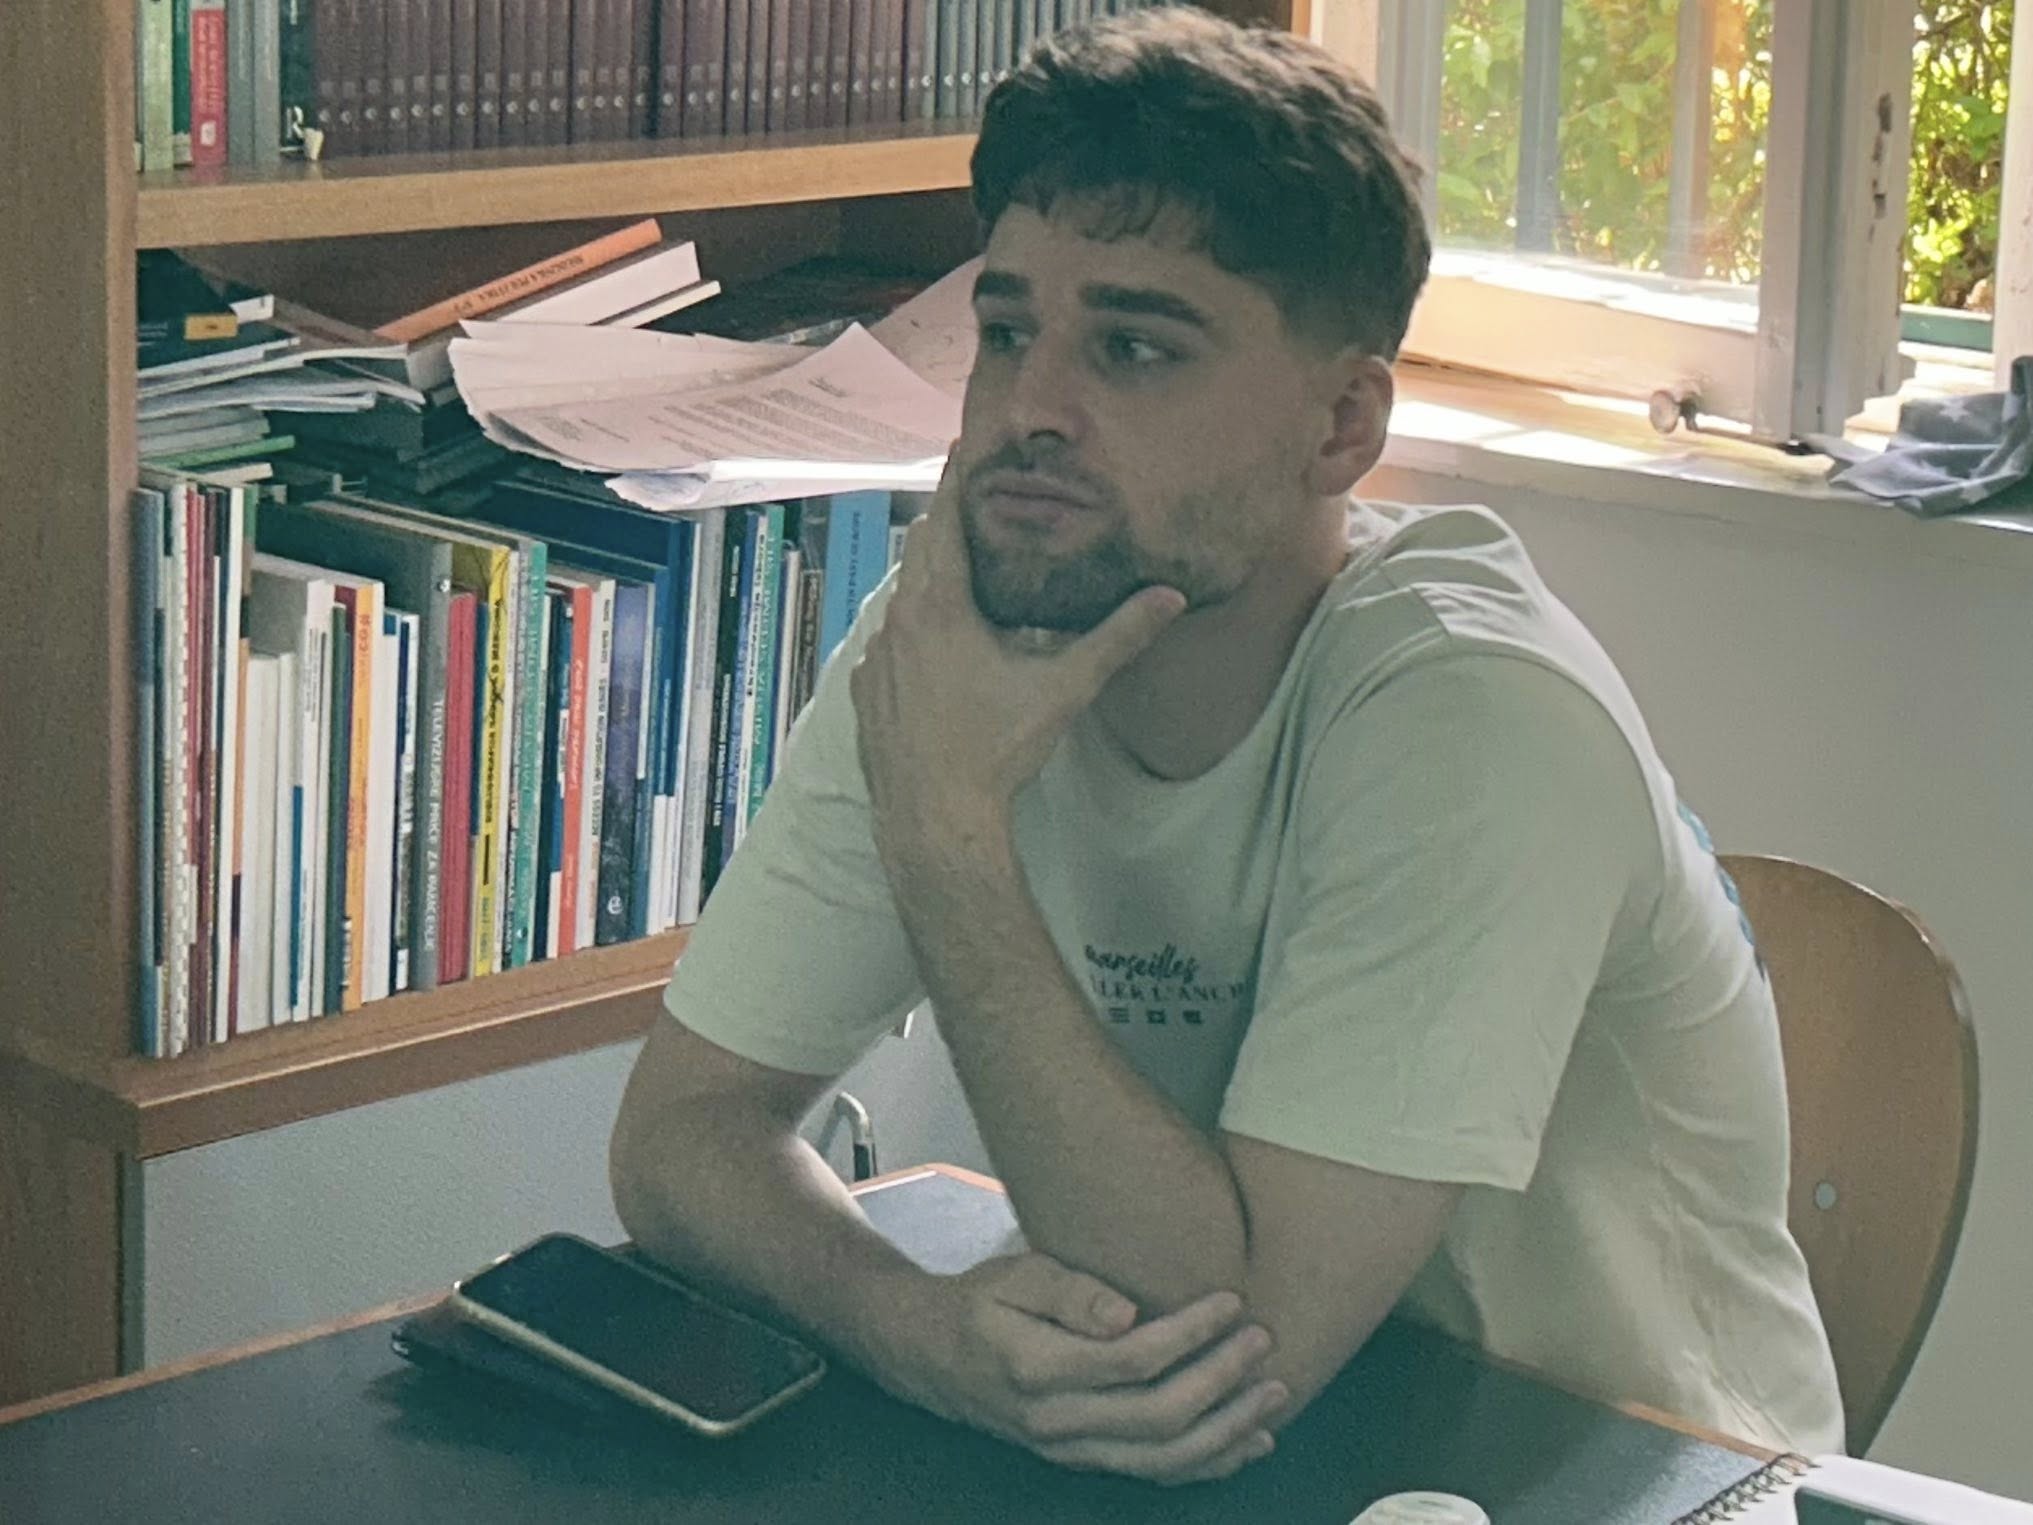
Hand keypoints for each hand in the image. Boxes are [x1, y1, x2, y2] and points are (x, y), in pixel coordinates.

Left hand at [850, 469, 1184, 867]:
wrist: (934, 817)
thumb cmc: (996, 750)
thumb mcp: (1063, 689)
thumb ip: (1117, 638)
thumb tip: (1168, 597)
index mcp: (940, 607)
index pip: (946, 522)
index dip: (956, 481)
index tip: (962, 447)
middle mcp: (898, 622)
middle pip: (919, 551)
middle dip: (946, 523)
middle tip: (970, 498)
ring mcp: (875, 658)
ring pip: (901, 597)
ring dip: (928, 577)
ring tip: (959, 567)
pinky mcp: (866, 691)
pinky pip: (888, 642)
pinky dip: (911, 628)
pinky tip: (935, 642)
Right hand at [894, 1252, 1288, 1485]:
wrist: (930, 1354)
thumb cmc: (979, 1302)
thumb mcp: (1013, 1276)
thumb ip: (1070, 1292)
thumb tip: (1128, 1312)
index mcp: (1038, 1369)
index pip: (1134, 1360)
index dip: (1192, 1333)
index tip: (1231, 1301)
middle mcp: (1055, 1422)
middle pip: (1159, 1417)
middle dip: (1223, 1381)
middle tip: (1263, 1340)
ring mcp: (1068, 1450)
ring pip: (1163, 1460)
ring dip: (1227, 1431)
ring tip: (1273, 1394)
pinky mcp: (1081, 1459)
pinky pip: (1152, 1474)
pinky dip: (1207, 1464)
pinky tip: (1248, 1443)